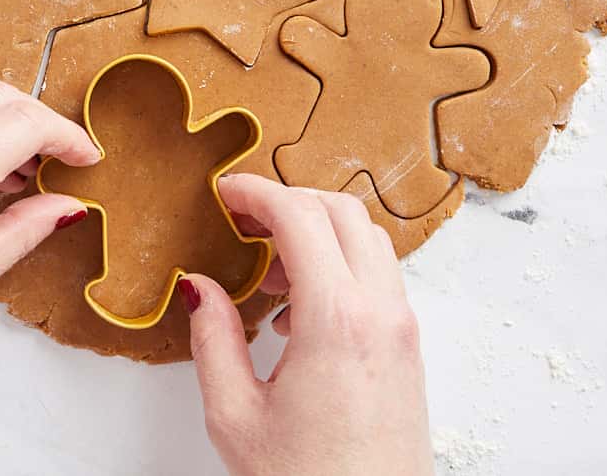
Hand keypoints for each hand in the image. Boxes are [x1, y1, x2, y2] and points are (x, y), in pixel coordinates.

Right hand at [182, 174, 434, 475]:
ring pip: (366, 238)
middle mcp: (380, 312)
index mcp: (336, 320)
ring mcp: (402, 328)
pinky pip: (378, 275)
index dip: (257, 191)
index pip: (299, 216)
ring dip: (317, 232)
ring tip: (268, 271)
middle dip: (288, 201)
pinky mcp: (408, 347)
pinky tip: (298, 309)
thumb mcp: (236, 415)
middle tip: (242, 219)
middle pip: (341, 210)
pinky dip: (339, 264)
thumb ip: (213, 339)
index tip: (225, 191)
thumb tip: (197, 287)